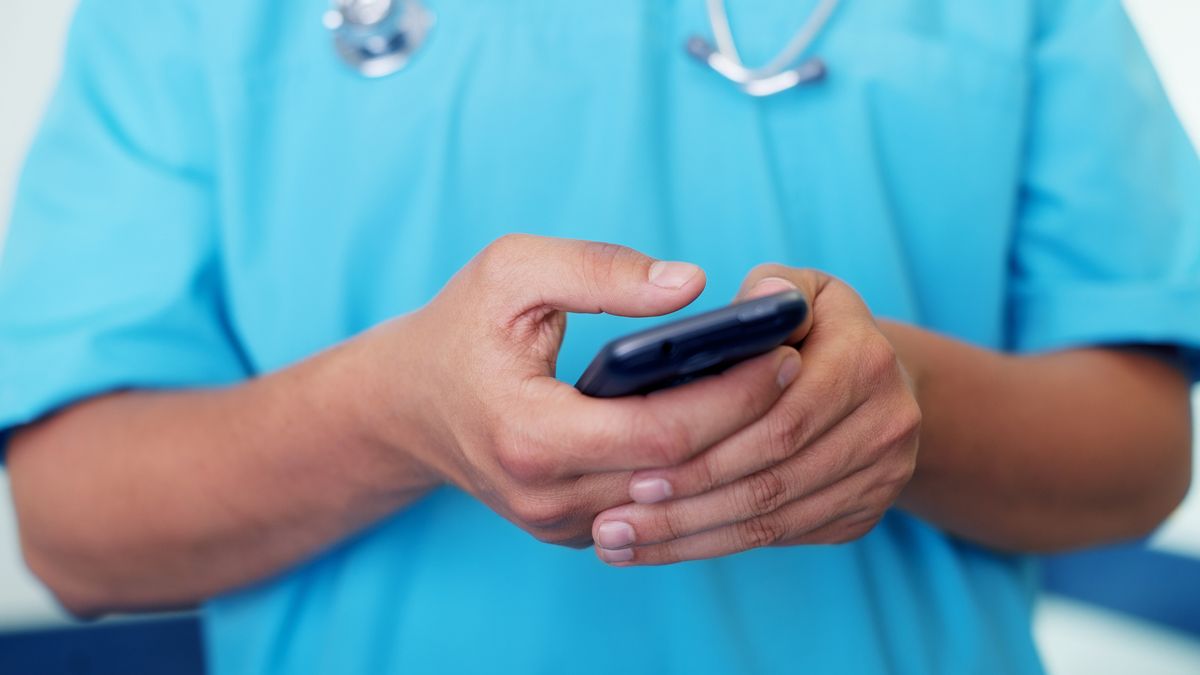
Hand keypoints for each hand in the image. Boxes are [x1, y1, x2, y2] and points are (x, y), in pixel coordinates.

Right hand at [358, 235, 799, 546]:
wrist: (405, 405)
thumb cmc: (459, 329)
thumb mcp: (512, 271)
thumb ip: (599, 270)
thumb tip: (691, 284)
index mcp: (530, 435)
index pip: (662, 435)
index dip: (731, 397)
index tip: (780, 354)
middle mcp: (547, 498)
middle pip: (681, 477)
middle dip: (749, 426)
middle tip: (797, 371)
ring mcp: (561, 525)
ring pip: (676, 503)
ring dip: (731, 453)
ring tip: (775, 397)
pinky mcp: (574, 531)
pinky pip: (654, 509)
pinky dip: (697, 472)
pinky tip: (731, 426)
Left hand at [590, 265, 920, 563]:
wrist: (870, 377)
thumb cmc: (806, 324)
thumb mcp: (793, 287)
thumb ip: (766, 290)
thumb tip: (744, 308)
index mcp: (864, 359)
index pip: (776, 418)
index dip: (703, 448)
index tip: (635, 468)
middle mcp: (887, 422)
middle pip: (770, 479)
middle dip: (685, 504)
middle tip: (610, 521)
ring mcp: (883, 475)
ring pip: (771, 519)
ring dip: (689, 538)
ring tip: (619, 544)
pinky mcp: (865, 513)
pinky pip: (781, 536)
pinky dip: (716, 546)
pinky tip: (659, 548)